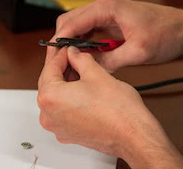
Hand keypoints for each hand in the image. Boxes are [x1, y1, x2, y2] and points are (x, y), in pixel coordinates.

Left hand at [37, 45, 181, 166]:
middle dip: (62, 67)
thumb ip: (80, 59)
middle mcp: (48, 116)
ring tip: (81, 68)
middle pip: (50, 83)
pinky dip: (70, 96)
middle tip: (73, 54)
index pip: (50, 68)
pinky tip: (83, 86)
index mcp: (50, 98)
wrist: (133, 135)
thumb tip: (73, 53)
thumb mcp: (96, 72)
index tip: (68, 46)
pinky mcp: (69, 134)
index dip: (60, 53)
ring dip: (66, 81)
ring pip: (57, 97)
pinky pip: (63, 110)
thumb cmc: (117, 109)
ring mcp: (58, 128)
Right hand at [54, 0, 182, 71]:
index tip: (53, 59)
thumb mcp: (139, 52)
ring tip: (70, 63)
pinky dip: (83, 43)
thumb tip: (89, 69)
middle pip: (70, 21)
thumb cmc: (166, 33)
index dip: (59, 40)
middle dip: (62, 41)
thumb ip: (111, 60)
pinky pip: (90, 31)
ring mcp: (107, 14)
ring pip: (78, 26)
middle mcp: (103, 7)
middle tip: (60, 63)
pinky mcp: (112, 22)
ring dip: (72, 43)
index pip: (71, 22)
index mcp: (106, 8)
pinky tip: (85, 58)